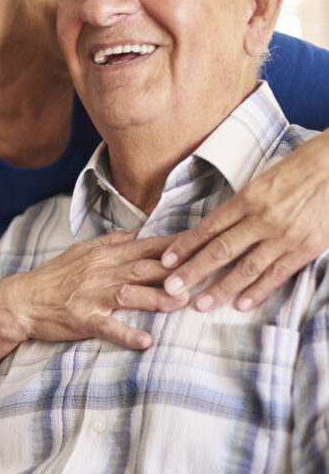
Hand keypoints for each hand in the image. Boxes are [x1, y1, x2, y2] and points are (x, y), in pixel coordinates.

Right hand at [7, 230, 188, 349]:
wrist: (22, 301)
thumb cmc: (53, 278)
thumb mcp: (81, 252)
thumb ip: (112, 243)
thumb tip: (140, 233)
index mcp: (104, 256)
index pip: (146, 247)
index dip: (176, 246)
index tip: (203, 245)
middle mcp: (101, 273)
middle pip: (143, 268)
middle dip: (175, 271)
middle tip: (204, 274)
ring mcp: (92, 297)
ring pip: (130, 294)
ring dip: (157, 298)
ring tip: (182, 304)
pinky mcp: (83, 320)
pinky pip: (108, 327)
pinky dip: (127, 334)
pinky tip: (145, 341)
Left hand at [161, 128, 328, 311]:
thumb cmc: (299, 169)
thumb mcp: (262, 180)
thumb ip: (240, 205)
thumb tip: (213, 229)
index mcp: (248, 198)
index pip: (208, 227)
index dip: (185, 246)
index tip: (166, 261)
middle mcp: (263, 218)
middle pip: (220, 250)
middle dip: (193, 271)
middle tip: (171, 288)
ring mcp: (285, 235)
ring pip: (246, 268)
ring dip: (220, 289)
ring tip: (200, 304)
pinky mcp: (306, 248)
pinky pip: (277, 275)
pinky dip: (257, 292)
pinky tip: (240, 304)